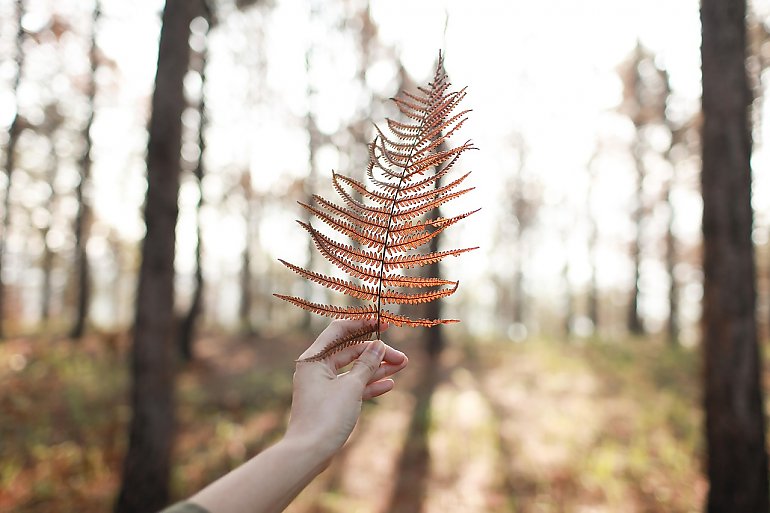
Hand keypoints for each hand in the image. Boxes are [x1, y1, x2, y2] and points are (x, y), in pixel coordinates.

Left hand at [285, 319, 407, 459]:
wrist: (309, 453)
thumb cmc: (326, 416)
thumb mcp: (351, 387)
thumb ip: (366, 364)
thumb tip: (378, 346)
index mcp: (314, 358)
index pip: (339, 331)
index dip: (362, 324)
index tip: (383, 323)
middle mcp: (316, 369)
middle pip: (350, 351)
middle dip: (376, 353)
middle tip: (401, 357)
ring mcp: (323, 386)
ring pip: (354, 370)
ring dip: (377, 367)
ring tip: (402, 365)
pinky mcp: (330, 402)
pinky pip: (352, 387)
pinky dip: (369, 384)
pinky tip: (389, 384)